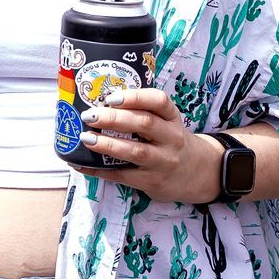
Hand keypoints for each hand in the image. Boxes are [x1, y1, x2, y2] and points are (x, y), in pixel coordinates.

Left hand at [69, 87, 220, 204]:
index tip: (110, 97)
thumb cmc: (170, 140)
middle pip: (144, 124)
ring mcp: (163, 161)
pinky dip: (99, 171)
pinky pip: (123, 175)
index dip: (134, 97)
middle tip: (90, 115)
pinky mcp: (152, 181)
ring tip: (86, 138)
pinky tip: (81, 165)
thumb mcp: (167, 123)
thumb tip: (99, 104)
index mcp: (172, 118)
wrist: (197, 173)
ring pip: (135, 151)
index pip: (159, 101)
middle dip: (114, 118)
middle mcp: (171, 138)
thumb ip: (143, 112)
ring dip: (108, 144)